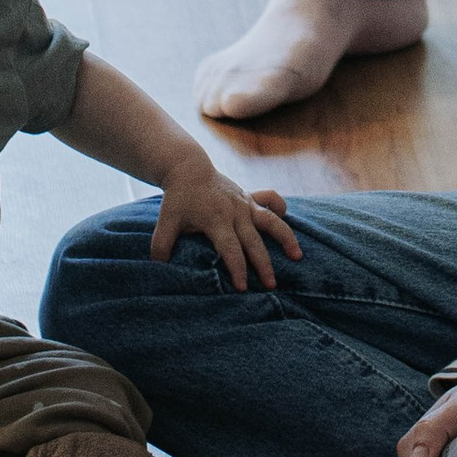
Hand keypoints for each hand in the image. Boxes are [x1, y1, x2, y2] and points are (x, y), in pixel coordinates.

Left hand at [149, 148, 301, 291]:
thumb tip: (159, 268)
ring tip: (297, 256)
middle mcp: (236, 212)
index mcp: (216, 220)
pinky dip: (279, 207)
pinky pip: (270, 199)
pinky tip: (286, 218)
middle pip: (254, 242)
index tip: (242, 288)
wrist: (188, 168)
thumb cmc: (178, 198)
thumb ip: (162, 245)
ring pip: (272, 221)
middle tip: (271, 285)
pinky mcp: (249, 196)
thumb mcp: (166, 222)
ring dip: (285, 238)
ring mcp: (245, 203)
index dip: (237, 269)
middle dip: (263, 265)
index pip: (231, 250)